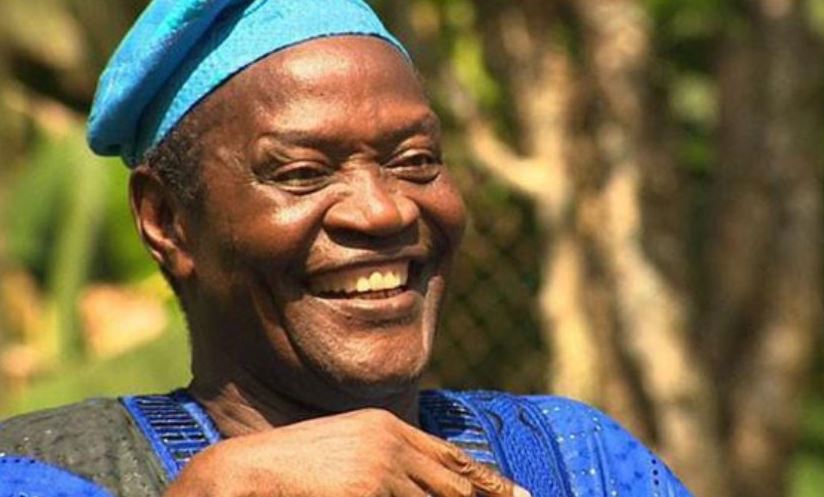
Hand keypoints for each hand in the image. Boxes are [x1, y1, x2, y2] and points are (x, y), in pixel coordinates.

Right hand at [163, 408, 528, 496]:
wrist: (239, 476)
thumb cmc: (288, 470)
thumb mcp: (344, 454)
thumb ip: (381, 463)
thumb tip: (411, 482)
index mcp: (385, 429)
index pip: (451, 456)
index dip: (488, 480)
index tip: (520, 496)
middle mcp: (389, 443)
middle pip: (455, 481)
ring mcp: (379, 468)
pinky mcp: (365, 490)